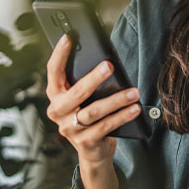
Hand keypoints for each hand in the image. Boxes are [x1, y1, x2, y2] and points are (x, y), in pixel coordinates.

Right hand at [44, 34, 142, 166]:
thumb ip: (88, 83)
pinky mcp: (85, 142)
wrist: (94, 151)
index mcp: (56, 95)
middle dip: (93, 78)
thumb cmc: (91, 115)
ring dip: (116, 100)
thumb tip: (107, 63)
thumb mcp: (86, 98)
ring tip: (134, 92)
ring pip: (93, 111)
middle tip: (109, 66)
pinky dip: (122, 116)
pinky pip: (105, 126)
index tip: (68, 37)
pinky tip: (135, 109)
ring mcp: (69, 129)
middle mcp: (58, 111)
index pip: (53, 71)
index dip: (59, 54)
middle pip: (76, 93)